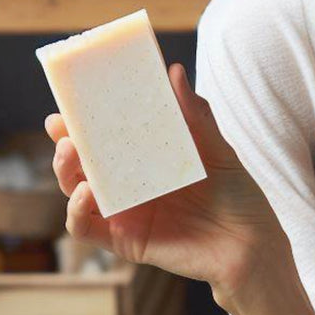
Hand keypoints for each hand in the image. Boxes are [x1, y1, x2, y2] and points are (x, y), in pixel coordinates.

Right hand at [45, 63, 287, 295]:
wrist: (252, 243)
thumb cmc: (237, 195)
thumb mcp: (217, 149)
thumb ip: (194, 115)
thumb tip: (175, 72)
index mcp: (147, 160)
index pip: (107, 137)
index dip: (83, 121)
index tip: (70, 101)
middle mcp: (129, 185)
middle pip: (82, 162)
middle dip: (66, 142)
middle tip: (61, 126)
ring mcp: (124, 212)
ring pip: (76, 191)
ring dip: (65, 171)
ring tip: (70, 152)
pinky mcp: (124, 240)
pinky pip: (85, 228)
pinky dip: (76, 211)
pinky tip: (86, 193)